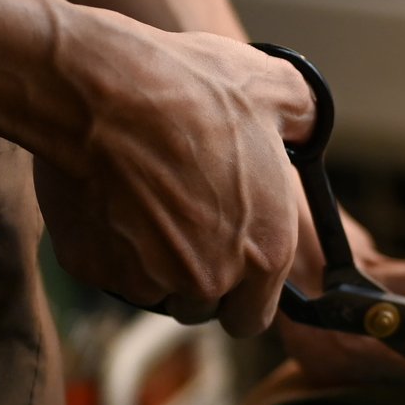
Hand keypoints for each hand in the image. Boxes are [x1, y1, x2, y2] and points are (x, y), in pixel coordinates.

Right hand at [30, 15, 316, 335]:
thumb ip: (305, 120)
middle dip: (195, 277)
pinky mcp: (94, 269)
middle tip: (184, 223)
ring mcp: (147, 280)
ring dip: (151, 264)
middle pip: (203, 307)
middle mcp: (210, 279)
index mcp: (266, 252)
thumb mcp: (274, 89)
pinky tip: (109, 198)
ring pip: (154, 292)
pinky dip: (107, 247)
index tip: (230, 259)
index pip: (253, 316)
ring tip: (145, 202)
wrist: (98, 90)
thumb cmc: (191, 88)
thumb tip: (309, 126)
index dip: (242, 291)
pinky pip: (106, 272)